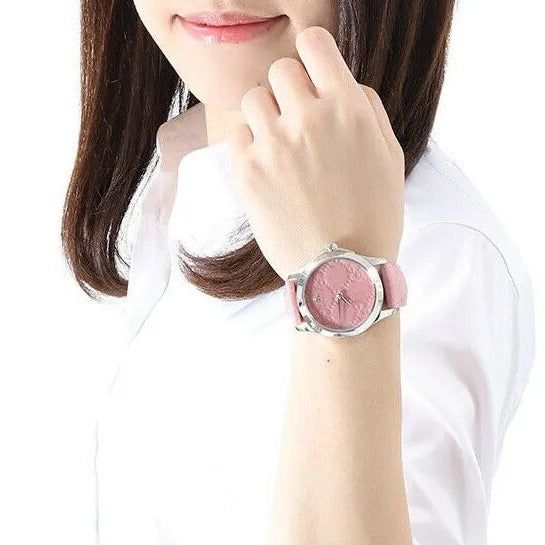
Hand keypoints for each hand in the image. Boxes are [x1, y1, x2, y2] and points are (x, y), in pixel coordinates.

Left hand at [226, 26, 404, 279]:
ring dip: (266, 116)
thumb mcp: (390, 157)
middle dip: (289, 92)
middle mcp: (309, 119)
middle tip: (297, 123)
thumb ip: (367, 109)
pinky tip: (267, 169)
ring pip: (253, 99)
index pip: (314, 43)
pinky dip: (249, 146)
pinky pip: (237, 135)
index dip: (311, 56)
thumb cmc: (372, 217)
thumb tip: (344, 83)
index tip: (312, 75)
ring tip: (281, 148)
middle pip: (280, 70)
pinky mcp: (247, 172)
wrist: (342, 270)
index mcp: (348, 109)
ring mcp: (274, 145)